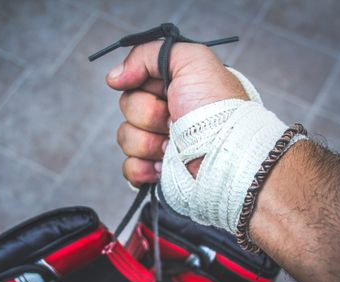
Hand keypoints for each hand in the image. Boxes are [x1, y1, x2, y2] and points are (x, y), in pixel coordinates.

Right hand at [106, 41, 247, 186]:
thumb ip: (149, 54)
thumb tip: (114, 77)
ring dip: (147, 143)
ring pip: (125, 138)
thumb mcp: (191, 61)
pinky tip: (160, 166)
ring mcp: (158, 143)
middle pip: (127, 108)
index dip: (139, 84)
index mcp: (172, 87)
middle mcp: (164, 113)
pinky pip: (129, 167)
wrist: (226, 155)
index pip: (135, 81)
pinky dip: (141, 168)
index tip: (160, 89)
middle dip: (148, 115)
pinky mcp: (156, 169)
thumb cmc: (216, 108)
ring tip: (172, 146)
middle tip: (174, 119)